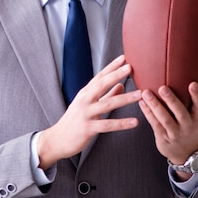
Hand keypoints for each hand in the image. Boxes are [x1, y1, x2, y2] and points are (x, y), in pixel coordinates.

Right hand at [37, 55, 140, 169]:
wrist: (57, 139)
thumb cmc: (74, 121)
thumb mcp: (88, 105)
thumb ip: (106, 95)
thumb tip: (121, 85)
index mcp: (85, 93)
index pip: (100, 77)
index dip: (111, 67)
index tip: (124, 58)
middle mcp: (84, 100)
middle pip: (102, 85)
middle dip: (116, 75)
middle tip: (130, 67)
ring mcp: (85, 113)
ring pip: (107, 104)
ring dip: (124, 98)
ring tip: (140, 94)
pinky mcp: (87, 128)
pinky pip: (107, 125)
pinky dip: (122, 123)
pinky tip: (135, 122)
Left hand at [139, 82, 197, 178]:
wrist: (187, 154)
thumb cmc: (187, 126)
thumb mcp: (194, 116)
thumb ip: (188, 101)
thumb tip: (179, 75)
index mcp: (197, 117)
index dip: (197, 95)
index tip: (192, 83)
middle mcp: (188, 125)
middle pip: (180, 112)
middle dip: (171, 100)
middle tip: (162, 87)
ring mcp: (176, 133)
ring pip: (165, 119)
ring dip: (154, 105)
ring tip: (145, 93)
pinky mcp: (164, 138)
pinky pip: (155, 124)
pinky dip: (147, 113)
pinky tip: (141, 102)